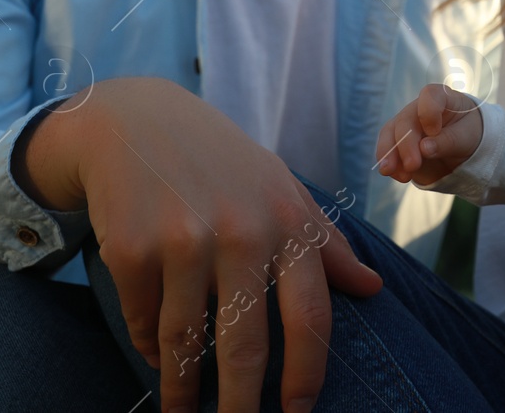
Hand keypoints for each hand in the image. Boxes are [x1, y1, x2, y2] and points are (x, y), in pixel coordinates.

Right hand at [14, 77, 382, 412]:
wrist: (138, 120)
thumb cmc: (225, 164)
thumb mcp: (283, 190)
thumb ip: (326, 243)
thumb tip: (374, 289)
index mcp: (289, 222)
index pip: (310, 316)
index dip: (307, 374)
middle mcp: (242, 232)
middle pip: (245, 345)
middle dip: (242, 405)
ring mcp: (184, 241)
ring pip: (185, 343)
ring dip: (183, 389)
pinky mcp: (131, 248)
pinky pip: (143, 321)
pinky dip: (148, 346)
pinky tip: (154, 356)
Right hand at [375, 83, 482, 185]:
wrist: (462, 147)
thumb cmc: (468, 133)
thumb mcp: (466, 137)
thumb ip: (448, 141)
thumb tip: (423, 148)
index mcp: (441, 97)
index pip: (429, 96)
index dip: (428, 113)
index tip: (434, 131)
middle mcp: (419, 108)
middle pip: (405, 120)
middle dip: (405, 144)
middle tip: (412, 165)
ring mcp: (406, 124)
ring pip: (389, 133)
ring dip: (388, 153)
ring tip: (390, 172)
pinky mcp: (398, 142)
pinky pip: (386, 149)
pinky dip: (389, 163)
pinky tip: (396, 175)